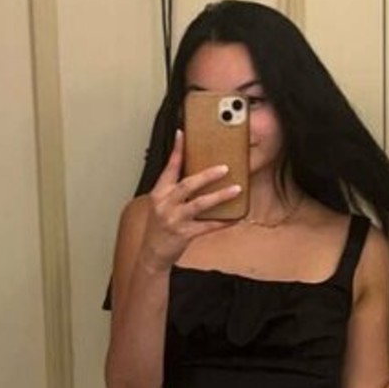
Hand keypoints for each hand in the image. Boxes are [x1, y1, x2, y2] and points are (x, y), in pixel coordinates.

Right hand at [139, 131, 242, 269]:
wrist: (152, 253)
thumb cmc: (159, 226)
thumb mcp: (161, 204)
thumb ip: (174, 190)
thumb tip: (196, 173)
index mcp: (159, 193)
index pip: (169, 168)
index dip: (176, 151)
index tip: (183, 134)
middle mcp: (165, 204)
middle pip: (187, 185)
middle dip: (207, 176)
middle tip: (225, 168)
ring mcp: (174, 220)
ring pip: (199, 204)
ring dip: (219, 196)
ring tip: (236, 189)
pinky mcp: (184, 234)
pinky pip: (207, 226)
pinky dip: (222, 221)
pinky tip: (235, 217)